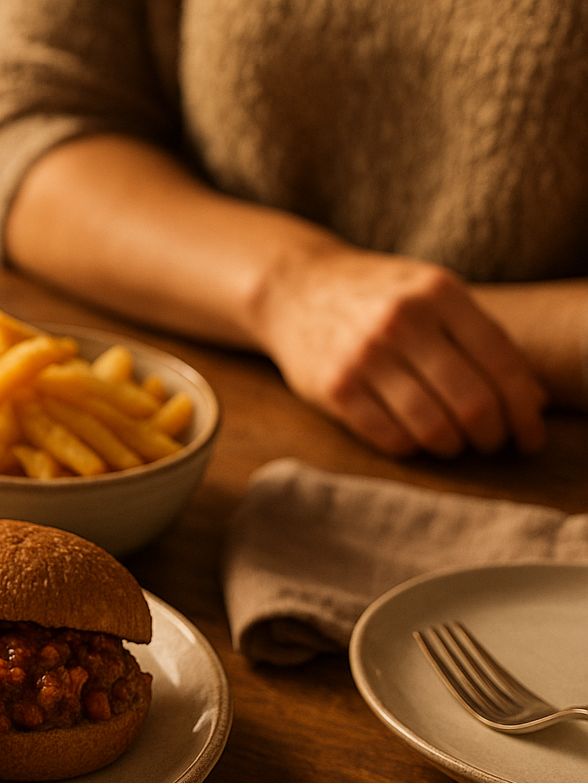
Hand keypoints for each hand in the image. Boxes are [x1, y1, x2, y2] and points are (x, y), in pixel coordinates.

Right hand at [254, 245, 547, 456]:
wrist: (294, 288)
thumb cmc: (376, 297)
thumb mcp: (430, 293)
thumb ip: (479, 337)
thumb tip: (533, 401)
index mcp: (439, 293)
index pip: (501, 363)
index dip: (523, 408)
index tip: (530, 435)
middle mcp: (402, 322)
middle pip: (472, 402)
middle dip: (492, 435)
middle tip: (491, 443)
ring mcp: (364, 356)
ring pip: (433, 427)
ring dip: (453, 446)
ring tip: (453, 443)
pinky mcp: (334, 388)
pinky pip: (390, 438)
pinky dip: (411, 448)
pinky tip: (413, 437)